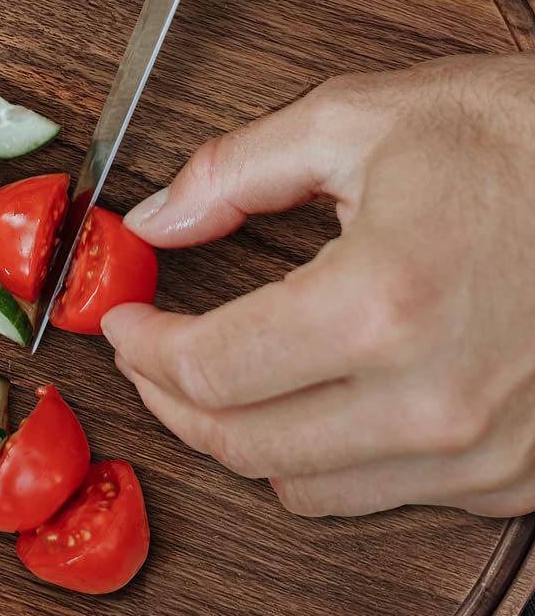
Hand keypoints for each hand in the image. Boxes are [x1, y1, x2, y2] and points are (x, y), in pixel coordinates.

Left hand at [101, 56, 534, 517]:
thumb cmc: (519, 138)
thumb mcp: (357, 119)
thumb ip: (232, 171)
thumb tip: (154, 219)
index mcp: (382, 304)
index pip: (210, 370)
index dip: (141, 348)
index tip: (121, 320)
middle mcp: (434, 402)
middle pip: (244, 447)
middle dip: (171, 401)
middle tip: (148, 353)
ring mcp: (485, 454)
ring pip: (308, 491)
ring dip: (241, 438)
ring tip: (215, 377)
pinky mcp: (520, 476)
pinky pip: (386, 497)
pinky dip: (326, 458)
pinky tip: (312, 398)